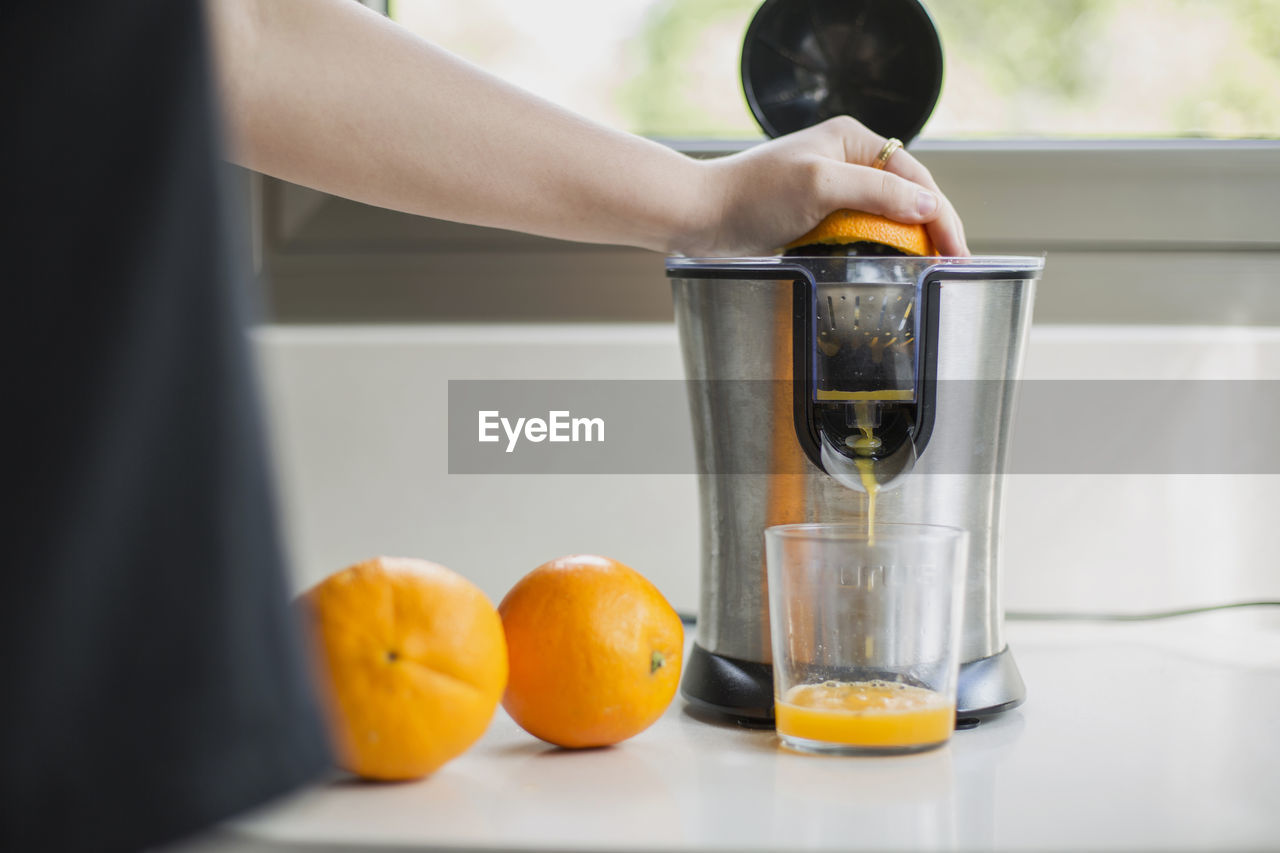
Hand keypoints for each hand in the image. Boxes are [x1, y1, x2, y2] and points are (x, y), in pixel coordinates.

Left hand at [680, 116, 968, 257]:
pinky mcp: (817, 216)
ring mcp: (833, 189)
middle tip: (952, 267)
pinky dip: (881, 249)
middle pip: (906, 195)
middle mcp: (847, 160)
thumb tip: (927, 205)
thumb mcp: (819, 185)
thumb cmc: (752, 195)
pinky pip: (862, 231)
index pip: (914, 176)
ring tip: (932, 272)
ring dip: (910, 241)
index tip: (957, 251)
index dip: (941, 214)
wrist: (700, 216)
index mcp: (853, 140)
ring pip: (886, 216)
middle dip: (932, 229)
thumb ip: (875, 192)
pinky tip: (894, 269)